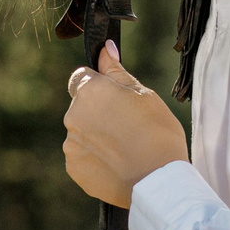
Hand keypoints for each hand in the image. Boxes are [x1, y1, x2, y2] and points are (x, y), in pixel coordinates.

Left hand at [62, 40, 189, 208]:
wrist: (158, 181)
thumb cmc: (157, 132)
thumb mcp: (143, 94)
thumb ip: (116, 71)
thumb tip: (105, 48)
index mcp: (90, 91)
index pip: (81, 77)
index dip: (97, 84)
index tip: (114, 96)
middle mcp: (73, 115)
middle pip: (82, 107)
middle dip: (98, 112)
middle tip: (127, 125)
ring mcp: (71, 144)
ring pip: (82, 133)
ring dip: (96, 136)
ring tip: (125, 148)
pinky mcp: (74, 168)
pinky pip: (82, 156)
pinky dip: (95, 158)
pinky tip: (117, 163)